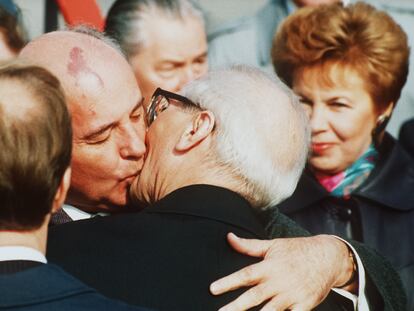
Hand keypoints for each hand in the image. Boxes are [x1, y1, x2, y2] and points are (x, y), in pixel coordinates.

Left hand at [210, 233, 354, 310]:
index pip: (245, 275)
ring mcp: (292, 295)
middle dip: (236, 307)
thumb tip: (229, 237)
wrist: (328, 257)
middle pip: (254, 297)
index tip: (213, 289)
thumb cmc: (297, 250)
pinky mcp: (305, 306)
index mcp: (270, 267)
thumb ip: (249, 245)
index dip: (228, 282)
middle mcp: (279, 282)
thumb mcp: (273, 245)